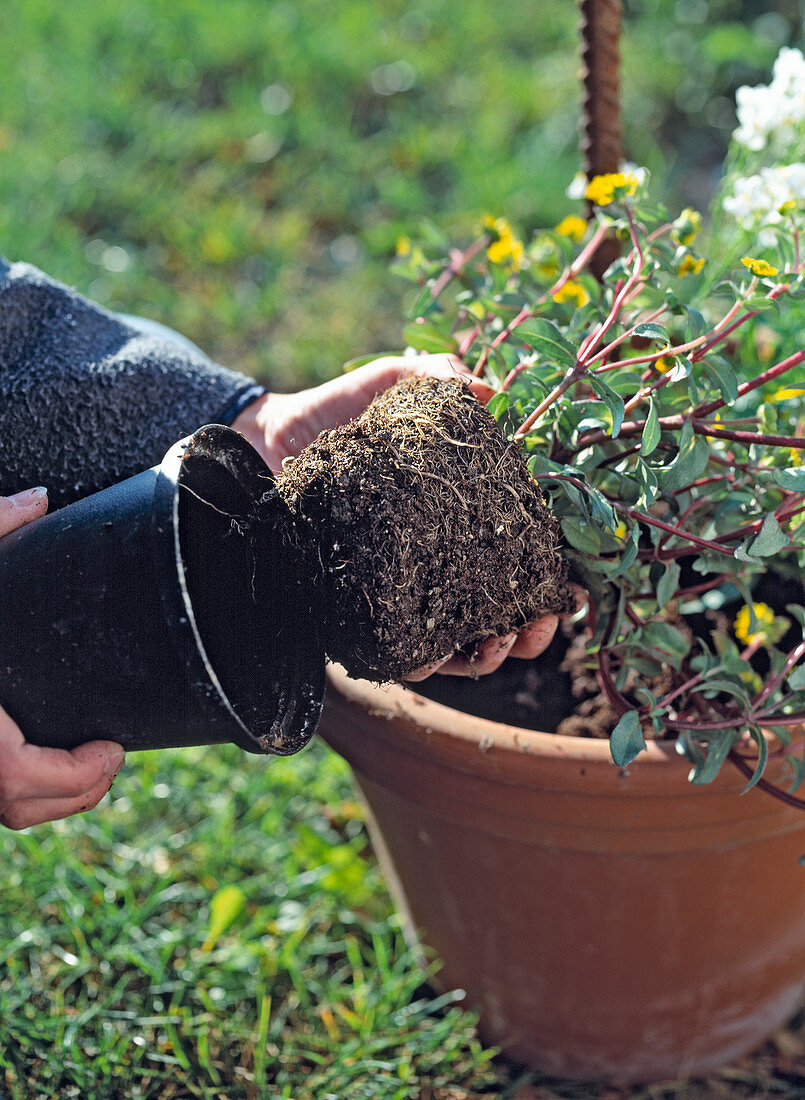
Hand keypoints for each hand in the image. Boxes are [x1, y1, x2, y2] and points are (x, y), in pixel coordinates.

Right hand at [0, 488, 124, 829]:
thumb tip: (36, 500)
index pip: (11, 773)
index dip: (71, 776)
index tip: (110, 748)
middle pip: (13, 808)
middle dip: (74, 793)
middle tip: (109, 760)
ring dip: (48, 798)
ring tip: (88, 767)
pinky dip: (15, 793)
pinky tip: (39, 762)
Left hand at [232, 356, 584, 680]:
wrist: (262, 443)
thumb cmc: (336, 412)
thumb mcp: (391, 384)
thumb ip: (434, 375)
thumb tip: (487, 390)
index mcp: (460, 518)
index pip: (519, 556)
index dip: (550, 576)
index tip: (569, 587)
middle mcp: (437, 562)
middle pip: (499, 610)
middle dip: (529, 629)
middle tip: (538, 624)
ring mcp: (399, 592)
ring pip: (455, 644)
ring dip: (487, 654)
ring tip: (495, 643)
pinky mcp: (355, 615)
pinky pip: (395, 653)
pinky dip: (423, 662)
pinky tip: (436, 657)